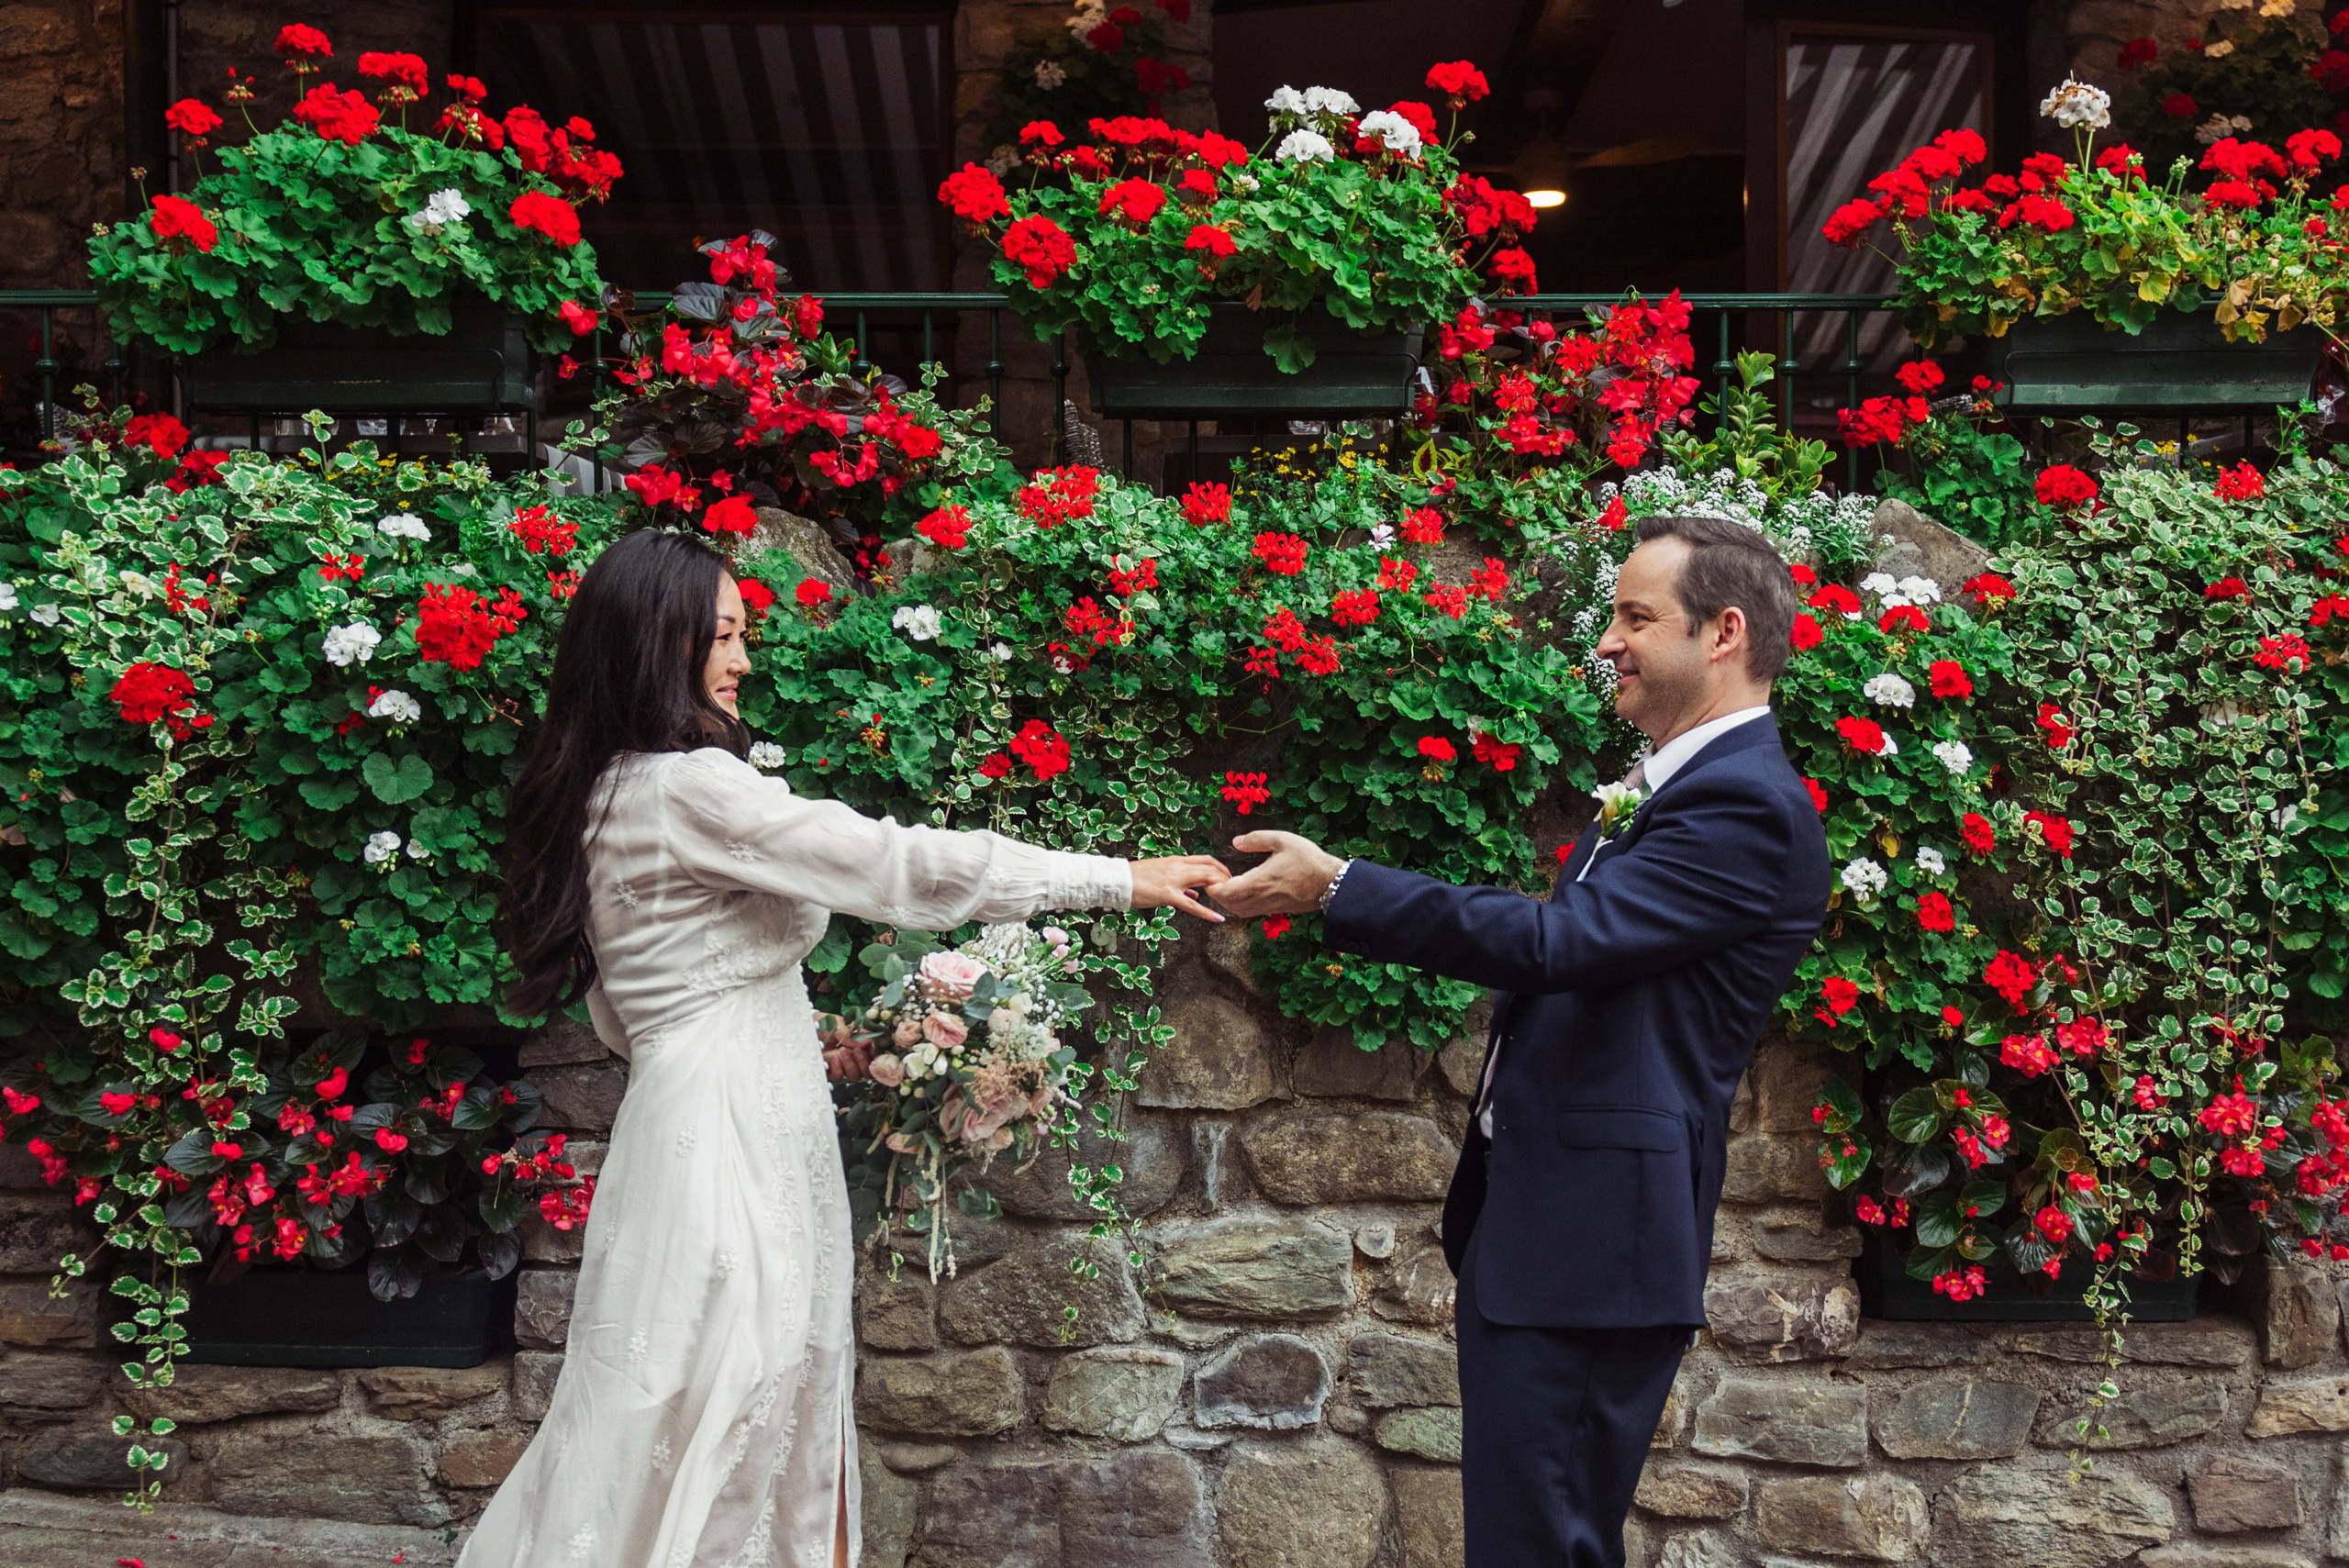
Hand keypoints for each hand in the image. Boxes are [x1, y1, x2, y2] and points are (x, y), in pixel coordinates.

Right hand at [1130, 855, 1233, 920]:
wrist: (1117, 880)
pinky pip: (1191, 905)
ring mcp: (1173, 880)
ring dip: (1221, 888)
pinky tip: (1217, 918)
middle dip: (1225, 878)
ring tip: (1230, 899)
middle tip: (1234, 889)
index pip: (1205, 859)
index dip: (1220, 868)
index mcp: (1175, 861)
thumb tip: (1194, 894)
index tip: (1228, 877)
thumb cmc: (1135, 878)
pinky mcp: (1167, 895)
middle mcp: (1177, 867)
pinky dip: (1206, 912)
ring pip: (1205, 880)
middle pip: (1210, 868)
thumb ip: (1179, 882)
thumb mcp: (1160, 874)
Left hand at [1209, 830, 1343, 916]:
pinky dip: (1240, 904)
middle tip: (1219, 877)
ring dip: (1229, 899)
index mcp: (1259, 881)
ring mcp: (1268, 906)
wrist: (1330, 883)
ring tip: (1229, 883)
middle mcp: (1261, 898)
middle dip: (1218, 893)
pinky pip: (1250, 911)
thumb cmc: (1308, 860)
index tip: (1215, 872)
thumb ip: (1257, 839)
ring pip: (1238, 910)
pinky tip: (1244, 890)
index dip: (1213, 885)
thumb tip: (1236, 842)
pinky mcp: (1275, 909)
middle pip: (1228, 904)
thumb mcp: (1283, 840)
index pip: (1225, 892)